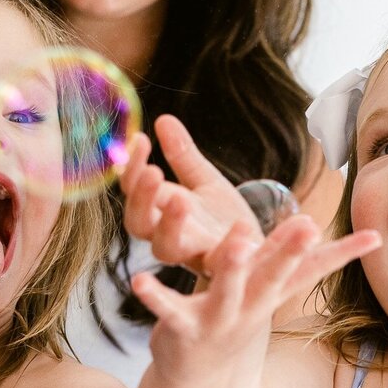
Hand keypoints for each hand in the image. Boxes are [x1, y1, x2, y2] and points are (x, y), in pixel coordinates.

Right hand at [120, 115, 260, 275]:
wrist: (256, 254)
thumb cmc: (223, 219)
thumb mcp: (205, 182)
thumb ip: (183, 156)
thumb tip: (163, 119)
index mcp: (161, 212)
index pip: (134, 190)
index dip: (131, 168)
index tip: (141, 139)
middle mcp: (169, 236)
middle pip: (138, 223)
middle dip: (141, 198)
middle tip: (153, 172)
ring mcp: (193, 254)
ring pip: (166, 248)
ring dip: (170, 224)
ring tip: (182, 200)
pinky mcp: (220, 268)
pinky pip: (217, 263)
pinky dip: (227, 250)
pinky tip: (242, 228)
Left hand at [131, 216, 378, 386]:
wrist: (195, 385)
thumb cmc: (236, 320)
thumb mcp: (273, 290)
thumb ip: (308, 260)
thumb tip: (372, 240)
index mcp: (271, 293)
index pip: (311, 270)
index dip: (341, 254)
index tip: (372, 237)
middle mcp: (249, 307)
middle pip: (274, 277)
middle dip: (290, 251)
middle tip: (308, 223)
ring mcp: (217, 321)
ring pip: (227, 292)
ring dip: (232, 266)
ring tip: (238, 239)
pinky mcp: (180, 330)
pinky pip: (167, 310)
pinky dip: (155, 296)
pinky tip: (139, 280)